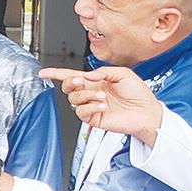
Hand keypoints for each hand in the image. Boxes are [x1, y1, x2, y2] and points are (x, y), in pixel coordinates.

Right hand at [40, 66, 164, 144]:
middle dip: (70, 82)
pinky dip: (91, 107)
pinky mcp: (94, 118)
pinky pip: (82, 112)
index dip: (56, 73)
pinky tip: (102, 106)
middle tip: (81, 81)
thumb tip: (88, 76)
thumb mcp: (123, 74)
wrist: (147, 112)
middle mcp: (91, 93)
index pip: (72, 76)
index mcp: (96, 81)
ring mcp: (92, 106)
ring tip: (103, 97)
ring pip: (73, 100)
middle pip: (68, 87)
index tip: (44, 72)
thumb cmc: (139, 94)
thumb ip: (103, 71)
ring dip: (86, 96)